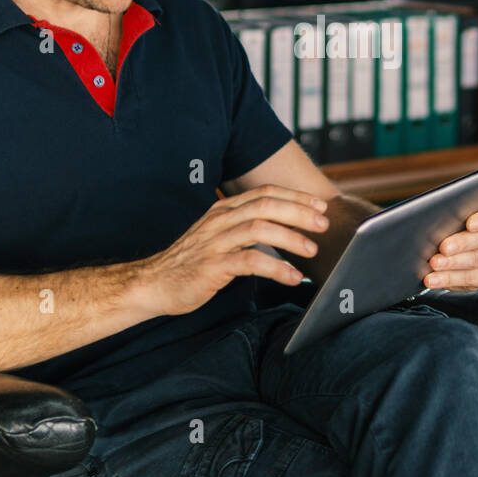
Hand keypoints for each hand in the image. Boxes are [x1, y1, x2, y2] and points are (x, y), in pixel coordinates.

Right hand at [132, 185, 328, 316]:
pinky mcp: (213, 266)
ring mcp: (215, 242)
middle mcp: (220, 220)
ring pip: (260, 228)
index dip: (295, 197)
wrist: (153, 283)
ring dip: (291, 238)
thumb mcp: (218, 237)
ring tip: (312, 250)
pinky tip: (293, 277)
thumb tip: (283, 228)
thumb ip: (244, 228)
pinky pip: (250, 262)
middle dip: (300, 212)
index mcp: (223, 210)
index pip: (264, 193)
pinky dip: (276, 267)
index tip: (319, 205)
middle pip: (266, 205)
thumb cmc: (191, 263)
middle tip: (324, 224)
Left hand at [423, 199, 477, 291]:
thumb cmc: (450, 221)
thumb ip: (453, 206)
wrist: (446, 246)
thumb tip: (440, 209)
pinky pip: (470, 279)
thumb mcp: (452, 210)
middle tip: (444, 247)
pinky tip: (434, 279)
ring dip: (453, 263)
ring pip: (477, 260)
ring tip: (434, 264)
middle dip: (463, 243)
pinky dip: (448, 278)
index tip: (470, 223)